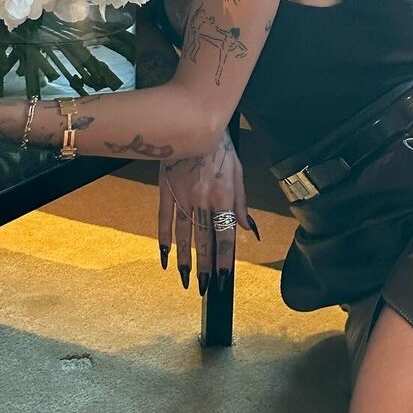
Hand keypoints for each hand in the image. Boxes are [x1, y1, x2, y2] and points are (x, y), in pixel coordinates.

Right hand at [158, 127, 259, 294]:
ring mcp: (182, 196)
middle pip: (203, 241)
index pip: (224, 236)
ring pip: (183, 235)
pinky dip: (164, 239)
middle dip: (205, 267)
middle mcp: (202, 200)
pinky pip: (164, 220)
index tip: (224, 279)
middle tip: (205, 288)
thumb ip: (242, 203)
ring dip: (184, 260)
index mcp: (222, 196)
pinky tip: (165, 256)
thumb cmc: (220, 147)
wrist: (193, 124)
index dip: (225, 260)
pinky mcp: (166, 190)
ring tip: (185, 279)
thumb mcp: (238, 172)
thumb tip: (248, 229)